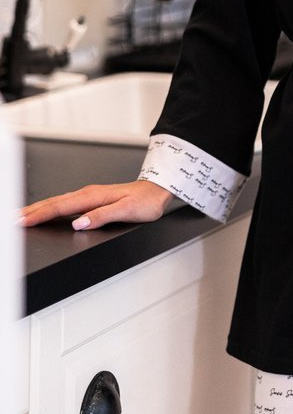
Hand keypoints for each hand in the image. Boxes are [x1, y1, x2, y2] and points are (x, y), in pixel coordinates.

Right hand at [19, 180, 172, 230]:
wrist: (157, 191)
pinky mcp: (91, 199)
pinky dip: (51, 207)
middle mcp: (88, 194)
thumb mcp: (127, 211)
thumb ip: (102, 217)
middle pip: (54, 203)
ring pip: (58, 202)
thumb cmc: (145, 202)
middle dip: (32, 211)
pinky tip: (45, 212)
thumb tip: (79, 223)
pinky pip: (65, 203)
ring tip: (22, 216)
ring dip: (38, 209)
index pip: (60, 207)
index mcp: (93, 197)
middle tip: (12, 218)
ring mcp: (89, 196)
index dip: (39, 215)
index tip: (22, 220)